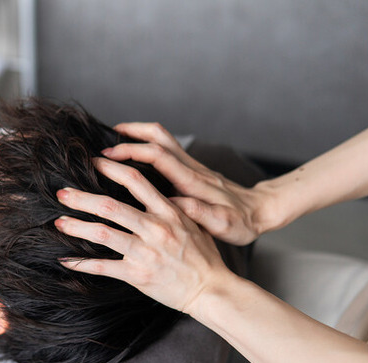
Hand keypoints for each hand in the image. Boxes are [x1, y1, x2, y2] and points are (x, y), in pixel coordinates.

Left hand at [54, 157, 235, 314]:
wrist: (211, 290)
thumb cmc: (204, 257)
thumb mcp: (193, 224)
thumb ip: (173, 208)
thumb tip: (155, 194)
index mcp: (168, 212)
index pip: (135, 181)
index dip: (111, 169)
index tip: (93, 164)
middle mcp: (155, 228)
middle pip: (110, 206)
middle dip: (82, 198)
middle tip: (62, 193)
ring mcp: (145, 252)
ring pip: (102, 233)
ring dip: (76, 226)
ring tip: (59, 222)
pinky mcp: (137, 275)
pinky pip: (103, 267)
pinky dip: (81, 263)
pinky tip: (66, 259)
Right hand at [107, 122, 268, 244]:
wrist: (261, 211)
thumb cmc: (241, 222)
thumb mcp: (224, 225)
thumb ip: (201, 213)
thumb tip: (177, 204)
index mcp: (193, 181)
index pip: (158, 156)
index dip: (132, 151)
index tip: (108, 155)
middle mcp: (191, 168)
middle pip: (159, 136)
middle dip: (131, 132)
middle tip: (105, 139)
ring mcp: (192, 166)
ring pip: (162, 138)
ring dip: (138, 134)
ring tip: (115, 142)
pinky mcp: (192, 169)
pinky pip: (166, 149)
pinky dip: (147, 145)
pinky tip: (135, 158)